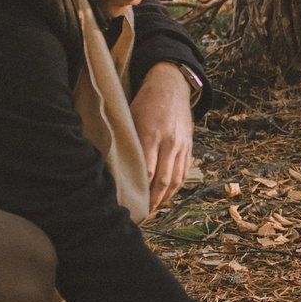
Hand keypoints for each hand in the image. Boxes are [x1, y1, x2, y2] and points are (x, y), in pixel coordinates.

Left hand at [132, 61, 196, 213]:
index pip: (147, 170)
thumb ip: (126, 141)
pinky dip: (175, 188)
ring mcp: (182, 146)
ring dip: (164, 198)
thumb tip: (112, 165)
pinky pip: (184, 173)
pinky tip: (165, 197)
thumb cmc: (145, 102)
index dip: (139, 190)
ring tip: (152, 210)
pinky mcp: (189, 147)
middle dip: (152, 201)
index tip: (128, 201)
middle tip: (141, 215)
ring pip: (175, 180)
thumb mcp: (130, 117)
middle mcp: (169, 142)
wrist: (172, 86)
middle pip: (163, 180)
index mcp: (151, 133)